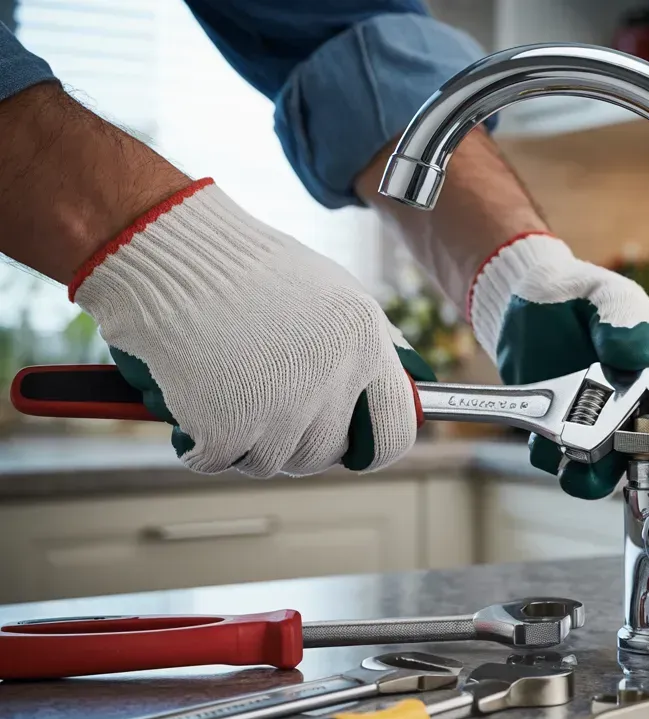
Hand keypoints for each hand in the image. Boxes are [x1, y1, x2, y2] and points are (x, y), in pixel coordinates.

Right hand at [72, 179, 433, 476]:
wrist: (167, 247)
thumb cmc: (246, 269)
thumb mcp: (333, 293)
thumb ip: (366, 346)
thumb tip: (402, 392)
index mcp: (363, 342)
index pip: (395, 430)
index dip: (370, 449)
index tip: (348, 451)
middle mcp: (332, 376)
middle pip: (324, 453)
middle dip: (293, 445)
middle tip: (261, 414)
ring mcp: (281, 405)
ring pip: (270, 462)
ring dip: (242, 443)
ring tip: (222, 393)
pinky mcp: (226, 424)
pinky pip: (217, 461)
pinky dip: (197, 443)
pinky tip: (189, 404)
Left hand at [470, 233, 648, 498]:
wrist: (527, 304)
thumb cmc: (578, 295)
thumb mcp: (604, 293)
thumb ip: (622, 316)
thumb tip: (637, 354)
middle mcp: (644, 404)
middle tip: (631, 466)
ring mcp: (607, 426)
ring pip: (613, 471)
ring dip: (598, 474)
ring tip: (577, 455)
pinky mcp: (570, 436)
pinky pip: (568, 464)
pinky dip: (558, 461)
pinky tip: (545, 436)